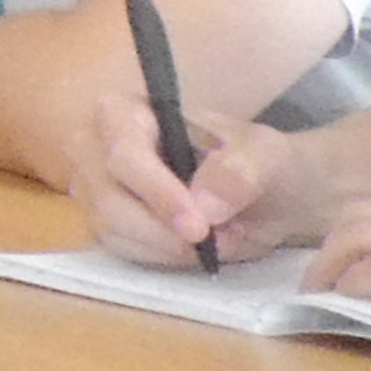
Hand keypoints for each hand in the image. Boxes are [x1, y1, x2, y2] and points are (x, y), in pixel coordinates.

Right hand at [75, 98, 315, 265]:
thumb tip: (204, 205)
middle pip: (107, 197)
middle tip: (212, 241)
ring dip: (167, 246)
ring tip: (215, 238)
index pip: (123, 151)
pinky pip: (121, 249)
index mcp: (132, 113)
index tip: (197, 226)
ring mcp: (101, 187)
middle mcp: (101, 147)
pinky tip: (194, 247)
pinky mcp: (109, 222)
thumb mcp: (267, 157)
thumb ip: (239, 172)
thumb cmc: (260, 162)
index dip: (155, 190)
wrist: (269, 196)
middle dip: (160, 229)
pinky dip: (162, 256)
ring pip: (110, 229)